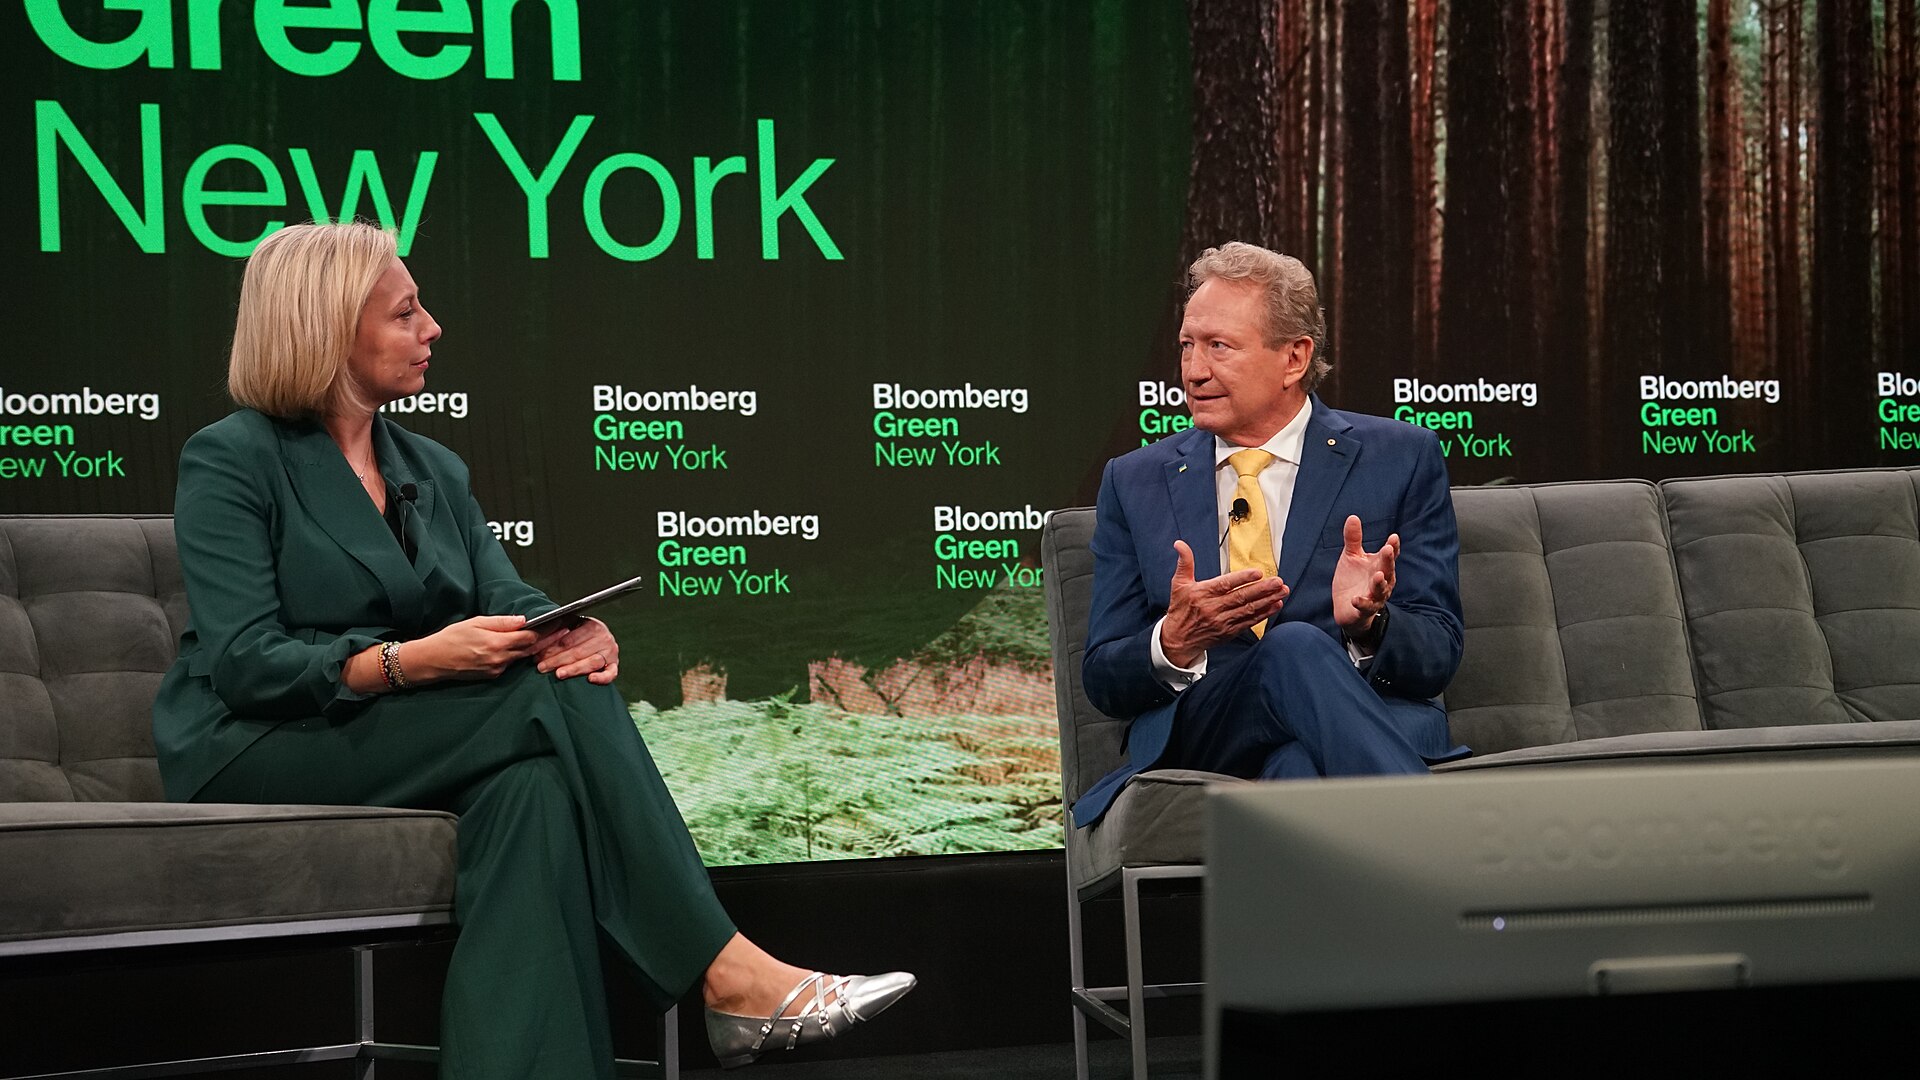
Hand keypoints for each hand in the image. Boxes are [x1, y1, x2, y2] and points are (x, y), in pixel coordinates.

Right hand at [407, 615, 545, 682]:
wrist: (433, 661)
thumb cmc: (451, 638)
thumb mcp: (476, 623)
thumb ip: (501, 622)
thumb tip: (523, 620)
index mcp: (496, 644)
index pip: (530, 638)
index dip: (546, 630)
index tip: (558, 624)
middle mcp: (500, 659)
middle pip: (531, 649)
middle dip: (548, 640)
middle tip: (564, 631)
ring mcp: (497, 669)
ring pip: (521, 657)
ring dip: (534, 648)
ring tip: (549, 638)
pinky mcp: (492, 675)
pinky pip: (510, 664)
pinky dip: (517, 655)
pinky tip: (522, 648)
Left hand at [536, 617, 620, 683]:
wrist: (599, 638)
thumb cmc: (579, 634)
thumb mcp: (570, 626)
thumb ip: (556, 630)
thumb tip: (535, 637)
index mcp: (593, 625)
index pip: (569, 640)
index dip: (551, 648)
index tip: (537, 654)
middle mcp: (604, 638)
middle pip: (578, 652)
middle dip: (557, 660)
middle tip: (541, 666)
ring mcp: (611, 653)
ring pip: (591, 662)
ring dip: (573, 669)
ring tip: (558, 674)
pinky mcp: (614, 666)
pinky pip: (610, 674)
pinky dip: (602, 678)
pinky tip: (591, 679)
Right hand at [1160, 540, 1289, 666]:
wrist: (1177, 640)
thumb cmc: (1180, 609)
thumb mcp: (1179, 584)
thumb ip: (1185, 563)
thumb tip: (1180, 544)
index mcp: (1202, 593)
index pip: (1225, 584)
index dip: (1242, 578)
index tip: (1258, 573)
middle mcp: (1213, 608)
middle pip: (1241, 597)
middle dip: (1263, 589)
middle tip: (1278, 582)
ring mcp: (1222, 621)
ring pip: (1248, 609)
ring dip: (1267, 600)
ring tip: (1282, 592)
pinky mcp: (1229, 632)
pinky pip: (1249, 622)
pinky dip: (1264, 614)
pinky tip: (1275, 606)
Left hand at [1331, 515, 1397, 639]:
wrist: (1347, 607)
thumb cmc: (1354, 578)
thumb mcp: (1351, 557)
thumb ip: (1353, 539)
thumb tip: (1353, 517)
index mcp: (1380, 565)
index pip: (1389, 555)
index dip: (1393, 547)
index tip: (1393, 537)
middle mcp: (1382, 580)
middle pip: (1388, 570)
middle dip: (1388, 561)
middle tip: (1387, 550)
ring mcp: (1375, 596)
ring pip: (1381, 589)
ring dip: (1380, 583)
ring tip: (1378, 575)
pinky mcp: (1364, 609)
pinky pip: (1365, 606)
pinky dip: (1362, 603)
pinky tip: (1355, 599)